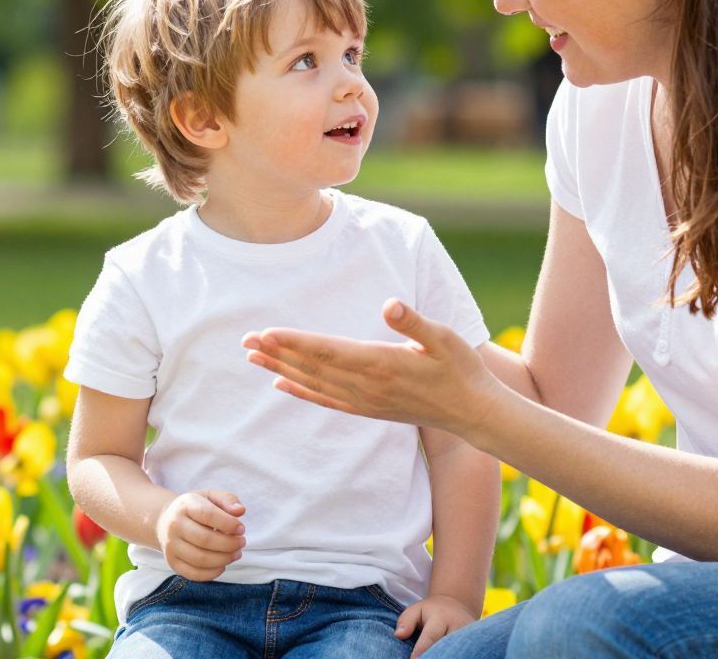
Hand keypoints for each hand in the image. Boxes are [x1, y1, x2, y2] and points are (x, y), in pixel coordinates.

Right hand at [154, 489, 245, 580]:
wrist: (166, 521)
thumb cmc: (195, 508)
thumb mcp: (210, 496)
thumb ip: (228, 499)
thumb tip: (240, 511)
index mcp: (185, 505)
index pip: (208, 515)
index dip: (228, 524)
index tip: (241, 528)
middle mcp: (174, 525)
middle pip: (205, 540)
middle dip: (229, 544)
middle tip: (242, 542)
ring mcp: (171, 546)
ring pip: (200, 559)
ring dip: (224, 559)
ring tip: (236, 554)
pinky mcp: (172, 562)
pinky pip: (194, 574)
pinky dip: (212, 573)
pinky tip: (222, 565)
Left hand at [242, 299, 499, 436]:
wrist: (472, 412)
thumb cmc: (460, 368)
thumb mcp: (443, 337)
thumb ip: (413, 322)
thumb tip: (390, 305)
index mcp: (380, 363)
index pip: (327, 351)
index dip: (294, 342)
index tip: (266, 333)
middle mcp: (366, 385)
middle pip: (311, 368)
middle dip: (277, 354)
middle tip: (245, 342)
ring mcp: (365, 400)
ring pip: (314, 384)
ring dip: (281, 370)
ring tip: (253, 358)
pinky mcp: (368, 409)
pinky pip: (326, 401)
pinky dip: (301, 392)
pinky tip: (282, 385)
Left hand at [395, 593, 477, 657]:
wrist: (458, 607)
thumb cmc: (431, 612)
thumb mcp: (416, 609)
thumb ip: (406, 621)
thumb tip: (399, 635)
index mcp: (441, 618)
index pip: (430, 637)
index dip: (422, 651)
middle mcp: (458, 627)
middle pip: (447, 647)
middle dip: (435, 656)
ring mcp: (470, 637)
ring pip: (459, 652)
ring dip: (448, 656)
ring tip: (436, 658)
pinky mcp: (476, 644)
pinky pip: (466, 653)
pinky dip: (457, 655)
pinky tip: (447, 657)